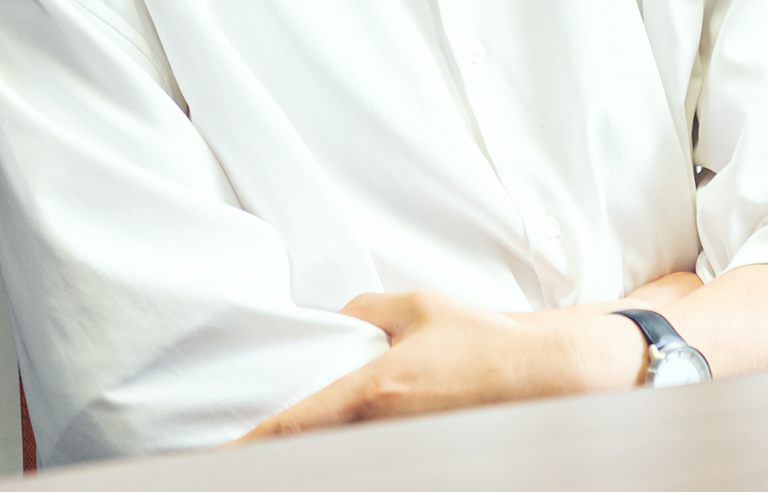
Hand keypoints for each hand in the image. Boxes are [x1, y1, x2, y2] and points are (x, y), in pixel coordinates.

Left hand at [235, 289, 645, 441]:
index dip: (251, 445)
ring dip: (323, 451)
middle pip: (314, 453)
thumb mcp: (417, 307)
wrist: (548, 377)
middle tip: (249, 451)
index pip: (295, 426)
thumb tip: (336, 319)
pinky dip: (354, 454)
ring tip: (291, 445)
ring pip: (344, 459)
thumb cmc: (483, 340)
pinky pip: (375, 461)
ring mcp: (409, 454)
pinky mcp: (428, 461)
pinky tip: (343, 442)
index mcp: (375, 391)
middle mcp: (385, 432)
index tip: (219, 455)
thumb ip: (366, 311)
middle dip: (282, 451)